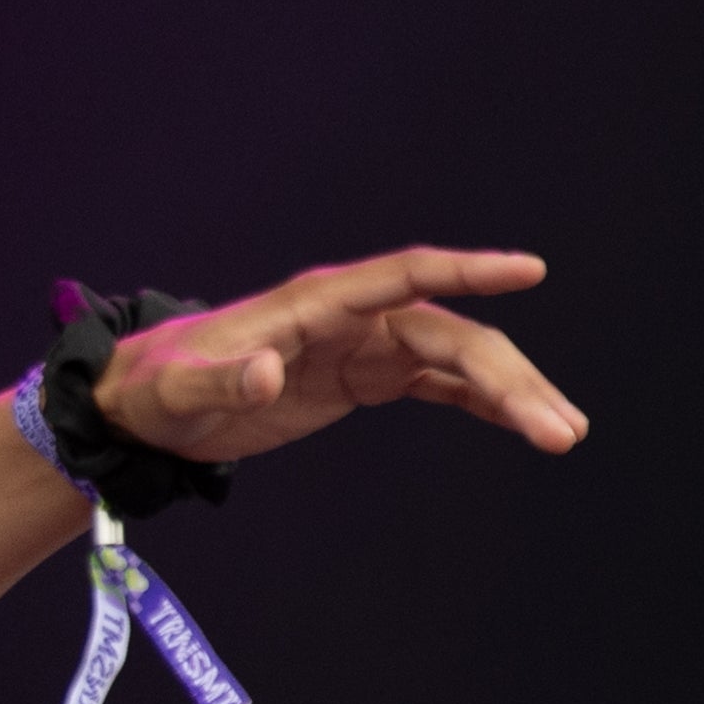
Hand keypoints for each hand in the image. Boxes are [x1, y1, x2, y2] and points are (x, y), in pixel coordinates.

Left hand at [94, 247, 586, 462]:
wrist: (141, 405)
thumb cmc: (155, 388)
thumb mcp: (178, 391)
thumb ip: (220, 380)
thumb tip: (265, 372)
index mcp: (313, 305)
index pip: (402, 276)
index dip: (465, 270)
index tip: (528, 270)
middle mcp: (348, 319)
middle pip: (448, 334)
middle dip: (508, 375)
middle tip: (559, 427)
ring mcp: (360, 348)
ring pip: (455, 359)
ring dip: (509, 393)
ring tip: (562, 433)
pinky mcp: (359, 380)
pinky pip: (436, 384)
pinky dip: (480, 402)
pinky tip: (524, 424)